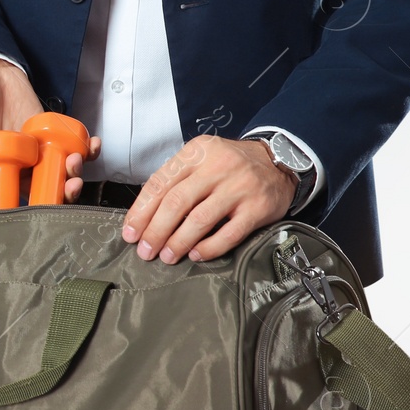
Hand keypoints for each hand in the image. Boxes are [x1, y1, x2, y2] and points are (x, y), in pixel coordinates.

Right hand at [0, 58, 100, 203]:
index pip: (3, 202)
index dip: (21, 213)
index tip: (37, 208)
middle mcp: (14, 167)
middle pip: (39, 194)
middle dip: (59, 195)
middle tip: (68, 183)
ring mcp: (35, 153)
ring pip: (59, 176)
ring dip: (73, 174)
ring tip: (76, 159)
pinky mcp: (50, 137)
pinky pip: (71, 150)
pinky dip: (86, 151)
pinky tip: (91, 145)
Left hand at [122, 136, 296, 263]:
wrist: (280, 160)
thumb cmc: (230, 165)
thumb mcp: (201, 158)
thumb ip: (175, 180)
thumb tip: (144, 216)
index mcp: (196, 152)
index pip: (160, 183)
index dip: (141, 212)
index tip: (130, 233)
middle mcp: (217, 167)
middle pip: (176, 203)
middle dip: (156, 231)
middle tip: (145, 251)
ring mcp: (239, 187)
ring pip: (200, 220)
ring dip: (178, 242)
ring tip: (166, 256)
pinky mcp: (258, 208)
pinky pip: (228, 234)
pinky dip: (209, 248)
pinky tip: (195, 255)